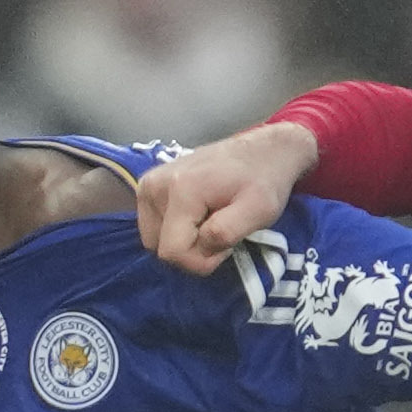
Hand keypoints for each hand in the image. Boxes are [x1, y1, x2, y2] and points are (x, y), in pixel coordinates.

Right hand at [138, 122, 319, 275]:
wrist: (261, 151)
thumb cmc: (264, 180)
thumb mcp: (258, 211)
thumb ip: (226, 232)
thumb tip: (198, 247)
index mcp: (180, 190)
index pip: (172, 252)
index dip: (201, 260)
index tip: (226, 243)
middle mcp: (154, 186)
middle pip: (161, 248)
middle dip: (191, 251)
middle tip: (219, 229)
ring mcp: (148, 185)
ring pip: (155, 240)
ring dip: (183, 241)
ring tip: (210, 220)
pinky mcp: (148, 186)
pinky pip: (153, 227)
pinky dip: (175, 230)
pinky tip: (197, 216)